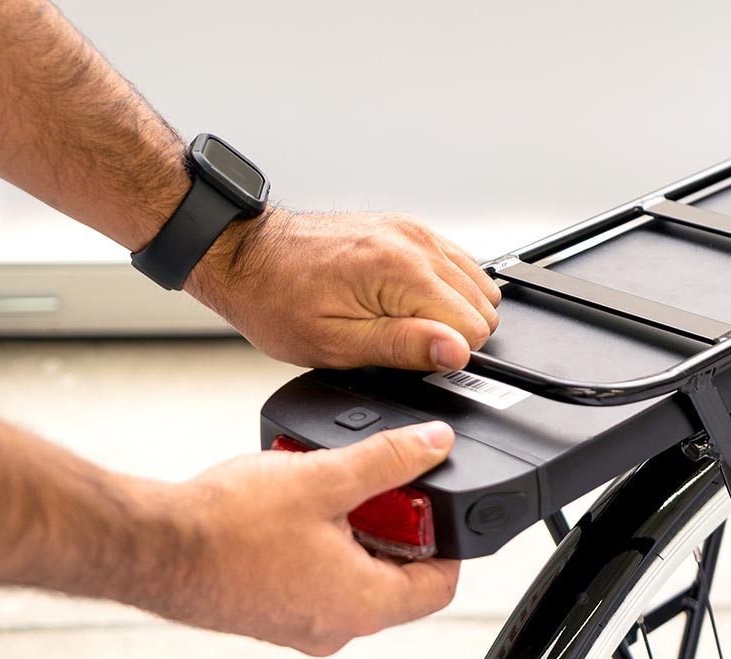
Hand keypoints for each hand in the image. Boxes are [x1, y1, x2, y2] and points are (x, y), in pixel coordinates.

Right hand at [153, 422, 459, 655]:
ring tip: (330, 488)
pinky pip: (317, 578)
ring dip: (353, 531)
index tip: (437, 503)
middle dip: (395, 528)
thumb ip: (388, 460)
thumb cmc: (227, 525)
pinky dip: (320, 544)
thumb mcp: (324, 478)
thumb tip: (433, 444)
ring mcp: (301, 625)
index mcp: (363, 604)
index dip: (449, 540)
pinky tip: (296, 507)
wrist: (151, 546)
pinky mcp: (272, 613)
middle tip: (376, 486)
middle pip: (398, 578)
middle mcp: (337, 626)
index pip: (440, 585)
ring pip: (354, 575)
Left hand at [186, 208, 501, 369]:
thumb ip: (404, 347)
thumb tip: (456, 352)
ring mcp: (414, 230)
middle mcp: (414, 242)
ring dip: (451, 310)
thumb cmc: (277, 299)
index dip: (446, 354)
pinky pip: (457, 263)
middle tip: (402, 342)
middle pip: (482, 305)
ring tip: (404, 322)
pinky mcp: (409, 228)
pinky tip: (409, 301)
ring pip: (477, 283)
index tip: (412, 357)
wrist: (248, 256)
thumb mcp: (336, 344)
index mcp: (400, 270)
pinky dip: (445, 289)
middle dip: (452, 333)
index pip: (471, 326)